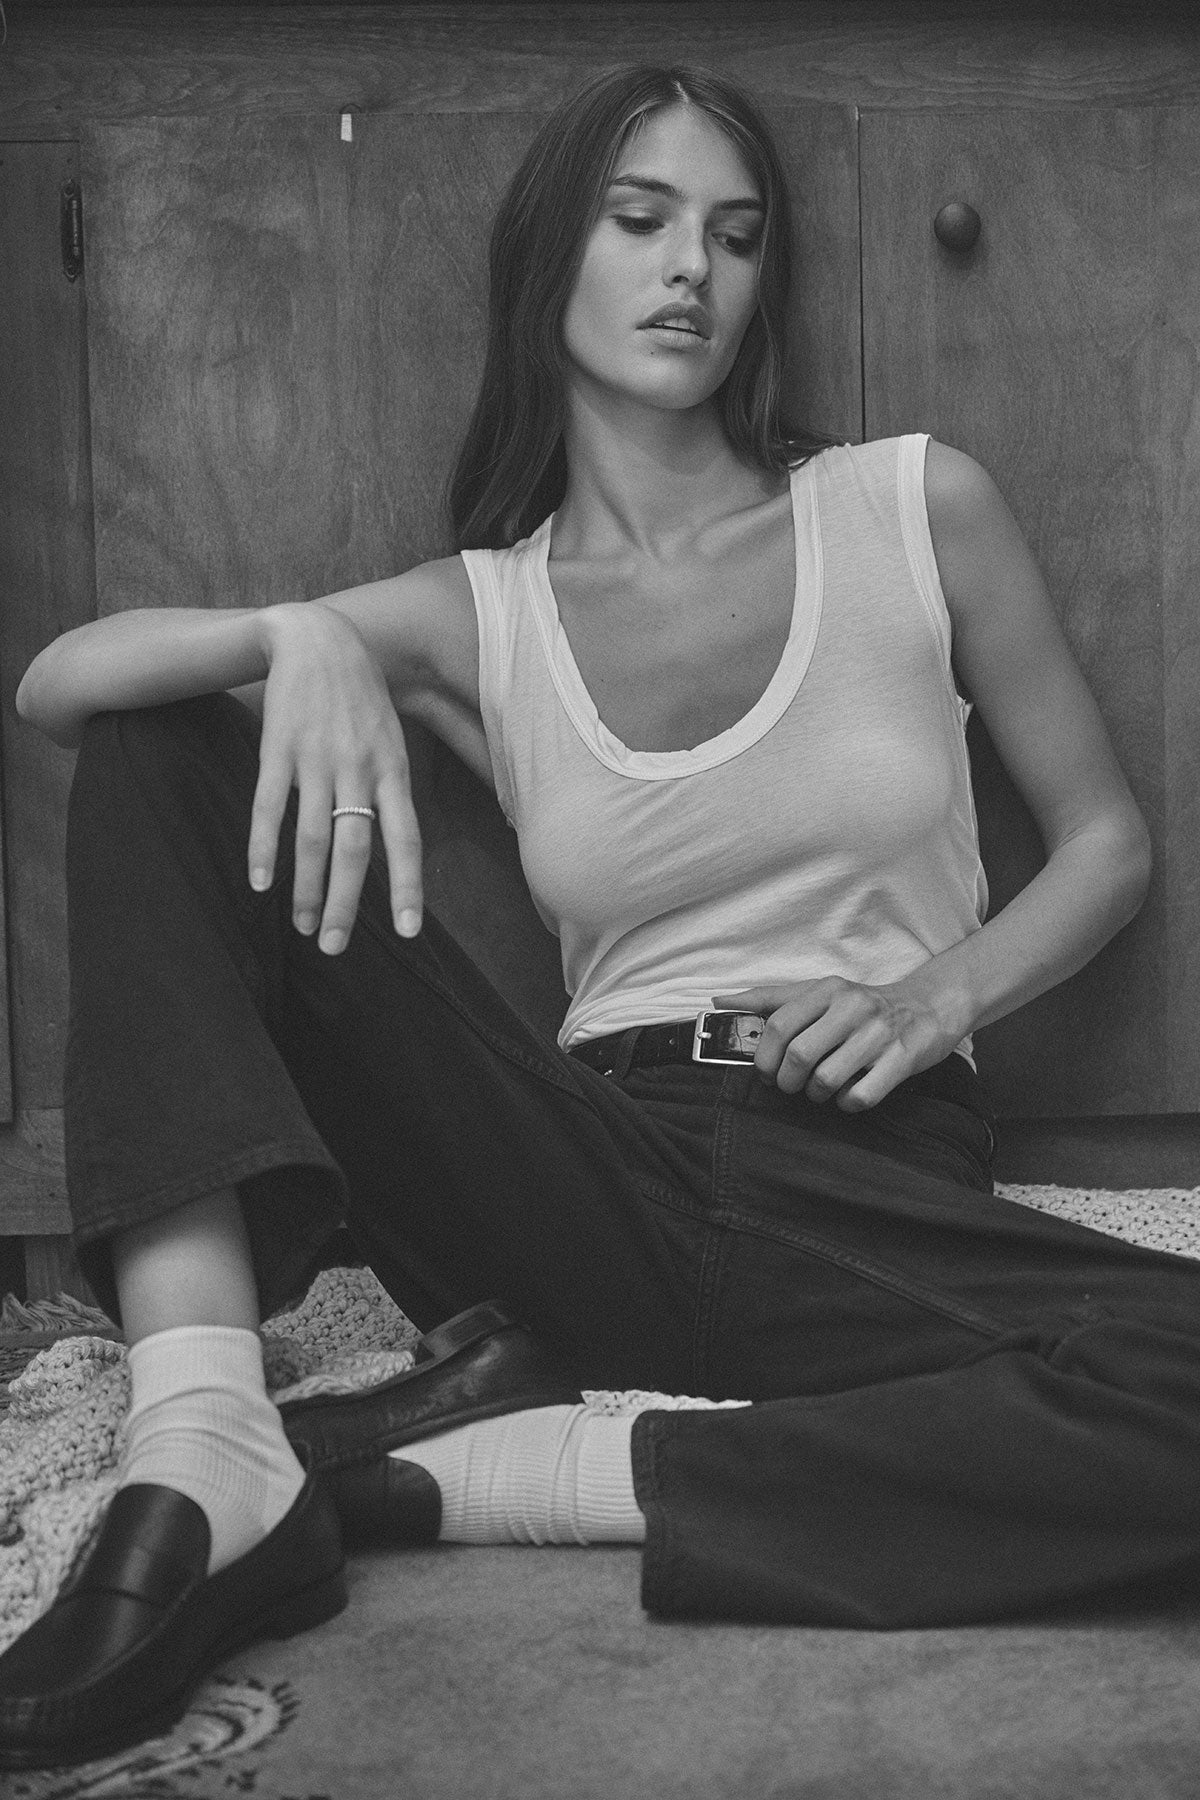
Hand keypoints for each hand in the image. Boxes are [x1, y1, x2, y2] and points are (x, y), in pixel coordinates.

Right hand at [248, 603, 422, 952]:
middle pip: (355, 849)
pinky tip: (261, 881)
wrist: (316, 638)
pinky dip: (264, 848)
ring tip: (304, 925)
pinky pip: (269, 807)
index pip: (405, 838)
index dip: (407, 886)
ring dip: (307, 888)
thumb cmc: (360, 699)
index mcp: (392, 769)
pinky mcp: (278, 750)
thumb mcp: (392, 739)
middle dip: (346, 904)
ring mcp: (316, 759)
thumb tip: (397, 850)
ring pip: (313, 837)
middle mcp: (358, 769)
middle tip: (335, 947)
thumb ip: (393, 791)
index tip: (408, 932)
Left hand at [712, 976, 964, 1109]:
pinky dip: (847, 1104)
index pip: (779, 1024)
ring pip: (827, 1079)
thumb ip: (769, 999)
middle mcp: (853, 1007)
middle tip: (791, 1086)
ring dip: (816, 1095)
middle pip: (799, 1055)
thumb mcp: (818, 992)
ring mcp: (879, 1034)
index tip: (765, 1072)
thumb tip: (719, 1003)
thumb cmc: (861, 1006)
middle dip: (787, 1081)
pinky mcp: (902, 1059)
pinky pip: (860, 1097)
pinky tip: (849, 1093)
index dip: (764, 1056)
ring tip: (820, 1089)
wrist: (926, 1007)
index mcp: (827, 989)